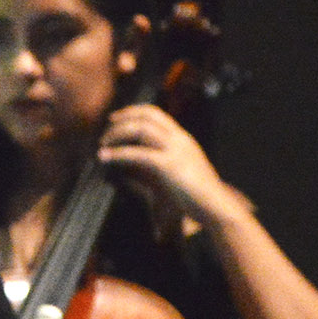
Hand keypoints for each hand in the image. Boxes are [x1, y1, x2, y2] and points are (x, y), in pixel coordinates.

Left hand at [97, 103, 247, 234]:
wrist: (215, 205)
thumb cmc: (195, 195)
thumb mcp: (175, 174)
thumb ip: (155, 168)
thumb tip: (129, 172)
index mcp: (182, 139)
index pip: (156, 114)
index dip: (133, 112)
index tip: (116, 118)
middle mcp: (180, 139)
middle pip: (147, 116)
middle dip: (123, 118)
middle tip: (106, 127)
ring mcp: (175, 150)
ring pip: (141, 129)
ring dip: (117, 134)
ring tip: (102, 144)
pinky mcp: (168, 165)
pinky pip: (138, 153)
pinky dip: (118, 154)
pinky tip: (105, 157)